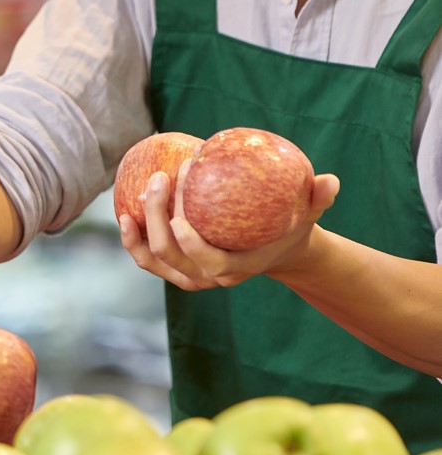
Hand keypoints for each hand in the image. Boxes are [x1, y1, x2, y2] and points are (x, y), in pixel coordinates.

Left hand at [118, 161, 340, 290]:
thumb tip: (330, 180)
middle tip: (162, 176)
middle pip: (170, 252)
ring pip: (151, 258)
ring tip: (137, 195)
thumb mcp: (308, 214)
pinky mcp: (171, 268)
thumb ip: (318, 199)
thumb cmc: (288, 227)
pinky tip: (124, 214)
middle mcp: (206, 278)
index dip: (189, 242)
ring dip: (139, 228)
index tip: (180, 208)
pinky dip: (131, 239)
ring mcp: (185, 276)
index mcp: (235, 269)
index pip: (207, 261)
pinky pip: (144, 257)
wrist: (271, 250)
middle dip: (158, 216)